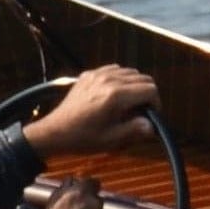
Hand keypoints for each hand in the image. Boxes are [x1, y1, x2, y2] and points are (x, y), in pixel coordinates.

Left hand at [25, 64, 160, 157]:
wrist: (54, 132)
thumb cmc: (82, 138)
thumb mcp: (112, 139)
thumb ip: (135, 129)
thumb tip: (152, 125)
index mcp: (116, 96)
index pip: (150, 90)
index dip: (155, 103)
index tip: (150, 115)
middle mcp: (108, 80)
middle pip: (142, 78)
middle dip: (147, 94)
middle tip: (140, 111)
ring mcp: (97, 75)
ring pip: (129, 72)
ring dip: (134, 85)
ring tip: (128, 103)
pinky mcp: (88, 74)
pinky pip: (113, 69)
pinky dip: (120, 78)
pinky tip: (114, 94)